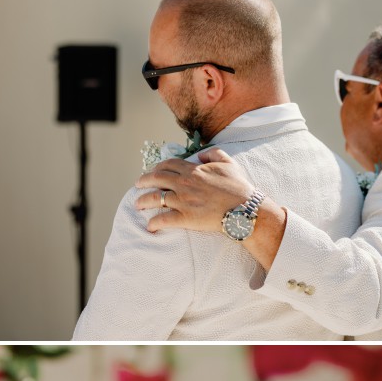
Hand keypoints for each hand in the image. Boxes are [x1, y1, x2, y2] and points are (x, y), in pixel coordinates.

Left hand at [134, 148, 253, 232]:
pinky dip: (154, 222)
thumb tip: (201, 155)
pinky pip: (164, 219)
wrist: (244, 209)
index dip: (157, 167)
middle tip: (137, 185)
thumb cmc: (238, 187)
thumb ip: (213, 154)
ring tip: (137, 204)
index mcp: (193, 169)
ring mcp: (184, 201)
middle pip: (157, 178)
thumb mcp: (228, 162)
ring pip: (156, 198)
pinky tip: (149, 226)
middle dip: (144, 181)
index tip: (152, 172)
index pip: (169, 165)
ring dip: (144, 200)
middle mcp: (185, 183)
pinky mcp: (185, 218)